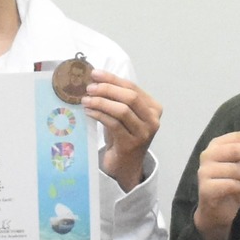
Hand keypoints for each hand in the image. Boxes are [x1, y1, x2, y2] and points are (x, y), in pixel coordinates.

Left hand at [79, 71, 161, 191]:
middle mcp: (153, 119)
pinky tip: (89, 112)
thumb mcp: (123, 115)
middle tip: (89, 88)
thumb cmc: (122, 136)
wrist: (125, 165)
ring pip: (122, 110)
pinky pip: (113, 124)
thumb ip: (116, 98)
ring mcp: (144, 133)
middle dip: (108, 89)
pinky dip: (99, 115)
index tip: (95, 74)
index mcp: (154, 108)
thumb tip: (96, 79)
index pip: (133, 87)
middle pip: (130, 97)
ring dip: (101, 102)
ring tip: (86, 100)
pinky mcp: (131, 144)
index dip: (113, 79)